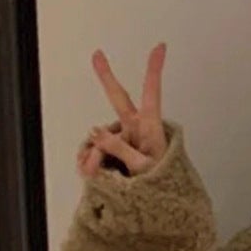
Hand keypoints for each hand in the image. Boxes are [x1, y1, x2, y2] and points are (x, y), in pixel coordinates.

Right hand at [77, 43, 167, 177]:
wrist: (160, 203)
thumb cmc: (162, 184)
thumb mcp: (143, 169)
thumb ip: (119, 149)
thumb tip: (94, 132)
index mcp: (150, 128)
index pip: (152, 94)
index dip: (155, 70)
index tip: (161, 47)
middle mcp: (135, 128)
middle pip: (118, 98)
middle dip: (106, 77)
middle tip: (96, 54)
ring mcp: (122, 138)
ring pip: (99, 139)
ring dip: (92, 156)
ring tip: (92, 174)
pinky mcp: (112, 151)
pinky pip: (93, 150)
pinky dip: (88, 161)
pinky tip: (88, 172)